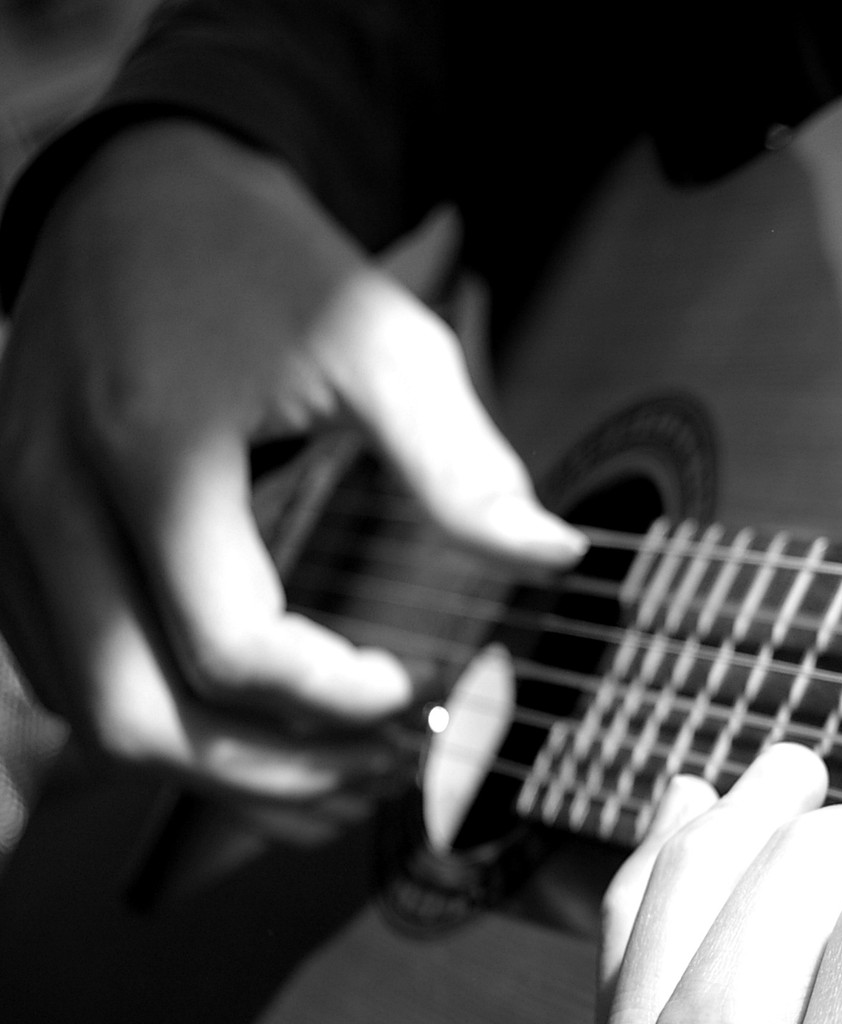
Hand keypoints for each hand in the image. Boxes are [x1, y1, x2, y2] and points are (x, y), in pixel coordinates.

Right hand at [0, 120, 583, 818]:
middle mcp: (55, 499)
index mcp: (154, 451)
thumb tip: (554, 557)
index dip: (334, 696)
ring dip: (216, 770)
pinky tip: (246, 729)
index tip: (412, 689)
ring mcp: (15, 525)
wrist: (136, 199)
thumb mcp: (383, 341)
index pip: (231, 645)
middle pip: (141, 716)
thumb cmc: (264, 265)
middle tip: (376, 767)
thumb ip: (464, 463)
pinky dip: (157, 728)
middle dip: (274, 772)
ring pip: (94, 719)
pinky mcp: (10, 539)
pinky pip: (62, 679)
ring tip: (329, 771)